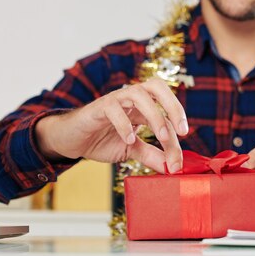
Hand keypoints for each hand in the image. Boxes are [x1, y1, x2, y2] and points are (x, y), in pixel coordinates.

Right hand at [35, 78, 187, 172]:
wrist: (72, 141)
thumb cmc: (101, 140)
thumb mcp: (131, 151)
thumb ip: (151, 155)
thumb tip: (173, 169)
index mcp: (143, 107)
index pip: (166, 116)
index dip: (175, 139)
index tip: (179, 161)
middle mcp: (131, 99)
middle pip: (157, 87)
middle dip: (174, 106)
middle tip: (182, 131)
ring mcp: (115, 100)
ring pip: (139, 93)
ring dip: (154, 115)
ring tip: (161, 137)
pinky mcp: (98, 107)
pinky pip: (114, 108)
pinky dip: (124, 124)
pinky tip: (129, 140)